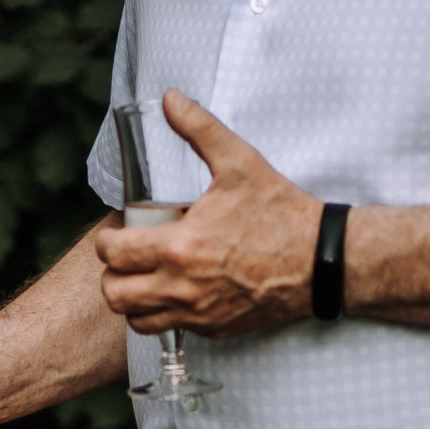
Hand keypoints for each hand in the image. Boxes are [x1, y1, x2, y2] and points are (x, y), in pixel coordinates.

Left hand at [95, 89, 322, 339]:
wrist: (321, 261)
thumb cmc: (281, 212)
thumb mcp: (240, 163)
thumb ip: (200, 128)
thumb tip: (170, 99)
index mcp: (180, 246)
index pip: (113, 254)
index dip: (107, 241)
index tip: (120, 232)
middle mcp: (182, 286)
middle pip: (115, 294)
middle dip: (113, 273)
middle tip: (128, 257)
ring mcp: (197, 313)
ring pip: (136, 320)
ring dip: (133, 299)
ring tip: (145, 277)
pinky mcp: (213, 329)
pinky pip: (170, 328)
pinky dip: (162, 313)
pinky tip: (176, 290)